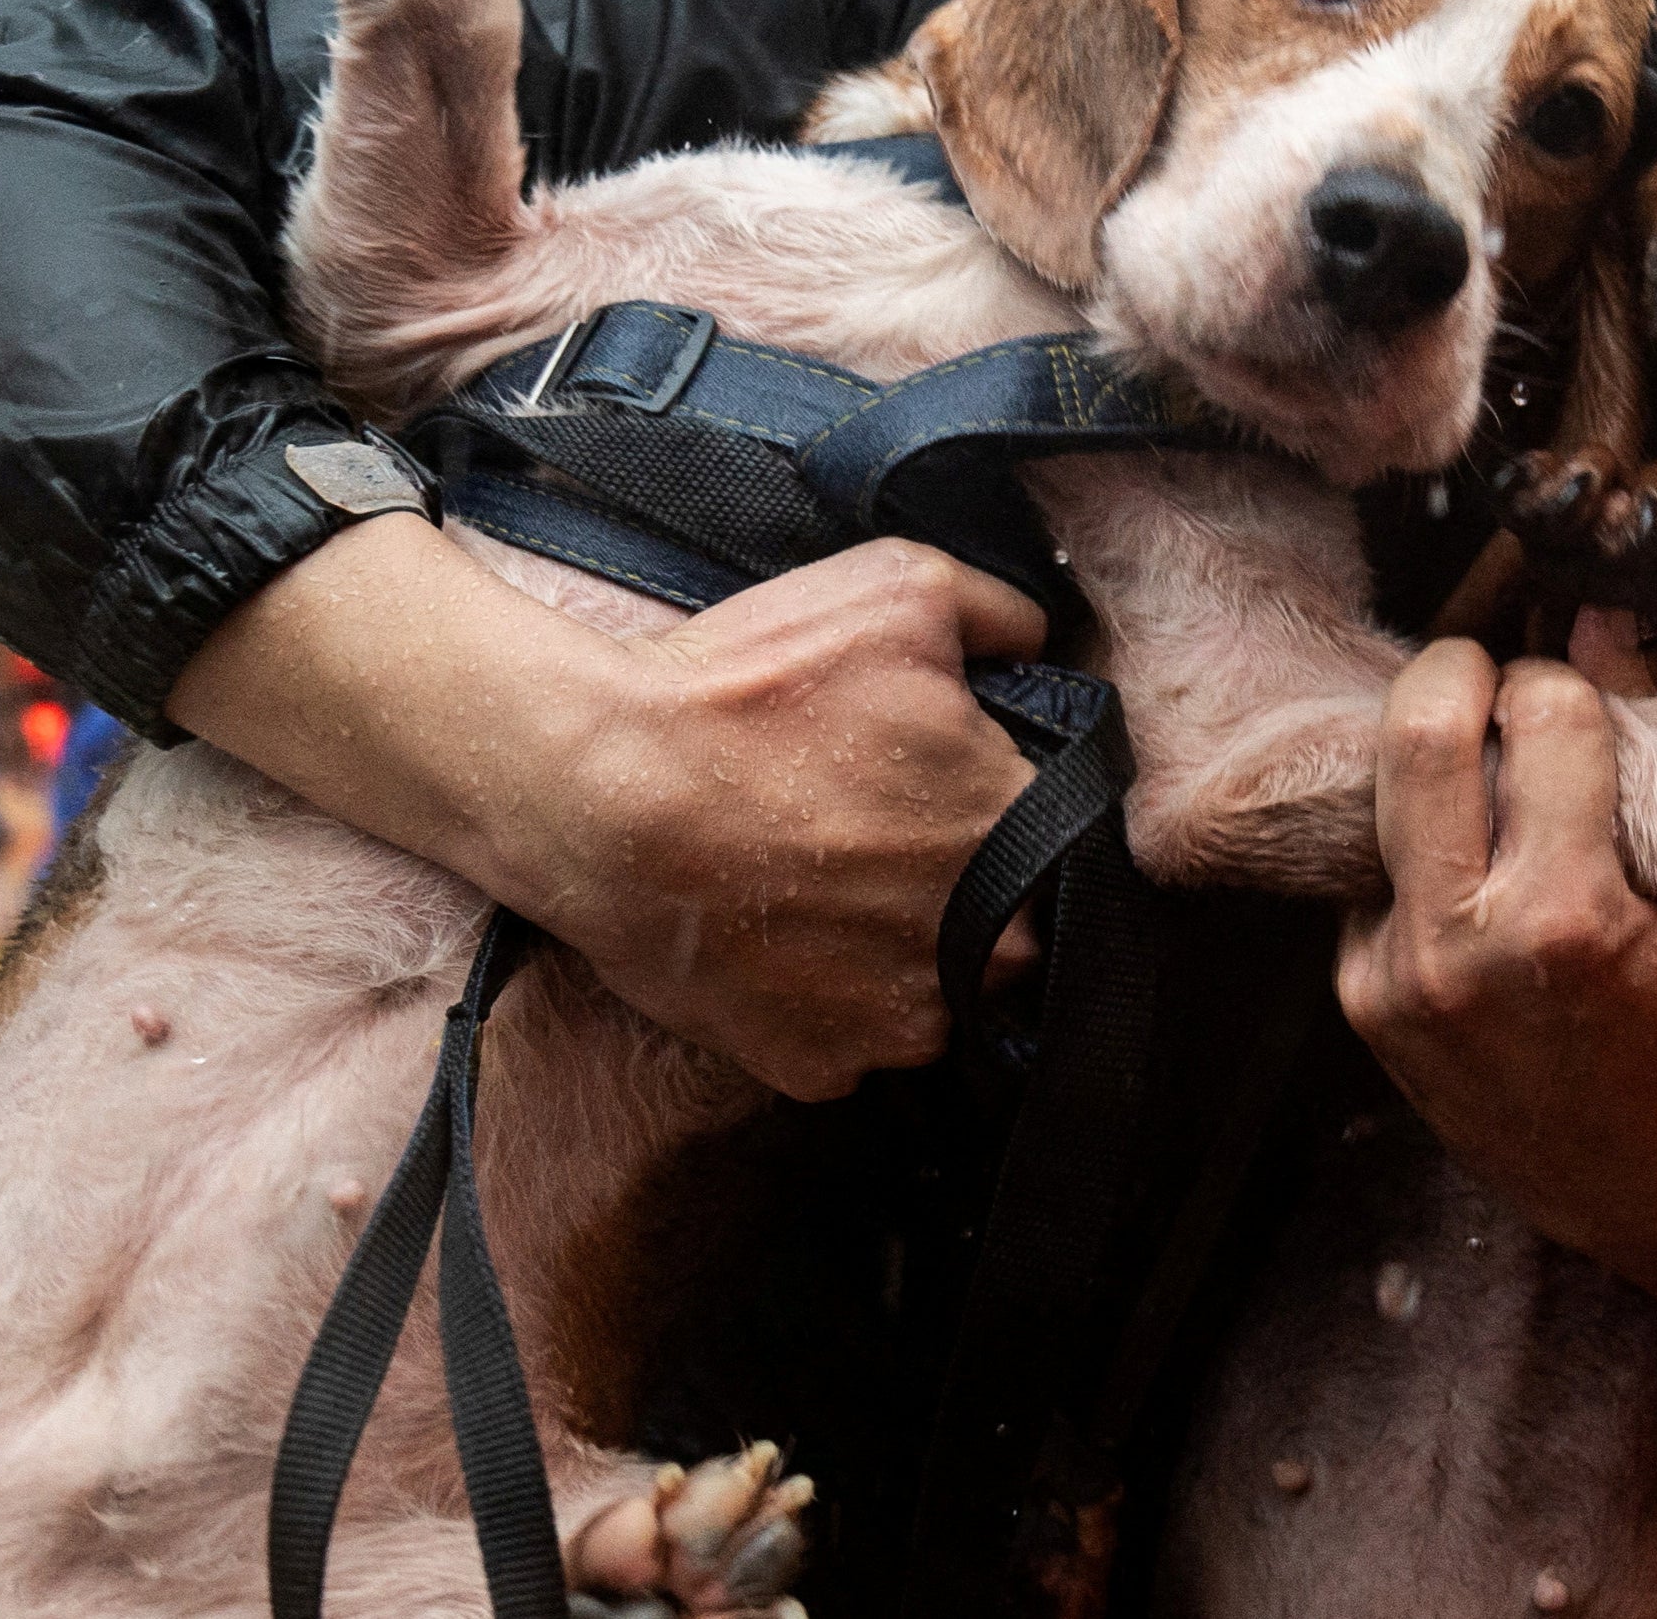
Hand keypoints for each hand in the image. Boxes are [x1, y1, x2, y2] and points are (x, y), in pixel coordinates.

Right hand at [530, 540, 1048, 1098]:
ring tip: (818, 886)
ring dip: (899, 950)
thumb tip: (1039, 643)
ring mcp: (898, 1023)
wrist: (599, 790)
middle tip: (872, 834)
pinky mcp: (819, 1067)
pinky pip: (848, 1041)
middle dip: (963, 883)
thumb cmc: (750, 688)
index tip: (935, 785)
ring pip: (934, 990)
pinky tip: (779, 939)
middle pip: (1010, 921)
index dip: (996, 800)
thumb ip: (1003, 616)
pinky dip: (824, 999)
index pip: (1057, 829)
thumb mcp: (902, 589)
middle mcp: (983, 947)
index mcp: (1018, 832)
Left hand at [1336, 618, 1656, 1361]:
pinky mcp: (1360, 1002)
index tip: (1570, 699)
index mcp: (1570, 915)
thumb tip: (1598, 614)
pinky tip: (1464, 871)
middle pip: (1417, 734)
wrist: (1651, 1186)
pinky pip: (1370, 877)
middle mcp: (1465, 946)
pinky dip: (1416, 851)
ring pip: (1380, 798)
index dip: (1561, 684)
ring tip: (1478, 770)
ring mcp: (1399, 978)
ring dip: (1427, 762)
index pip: (1545, 715)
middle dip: (1454, 671)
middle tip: (1486, 675)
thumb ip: (1644, 747)